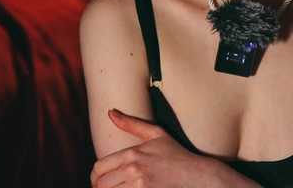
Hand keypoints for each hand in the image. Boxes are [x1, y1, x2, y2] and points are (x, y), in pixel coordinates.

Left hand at [90, 109, 229, 187]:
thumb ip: (131, 123)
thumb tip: (110, 111)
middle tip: (110, 187)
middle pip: (100, 185)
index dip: (95, 177)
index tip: (101, 180)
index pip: (98, 168)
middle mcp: (134, 170)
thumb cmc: (176, 154)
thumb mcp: (156, 134)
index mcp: (132, 154)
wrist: (196, 175)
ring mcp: (140, 187)